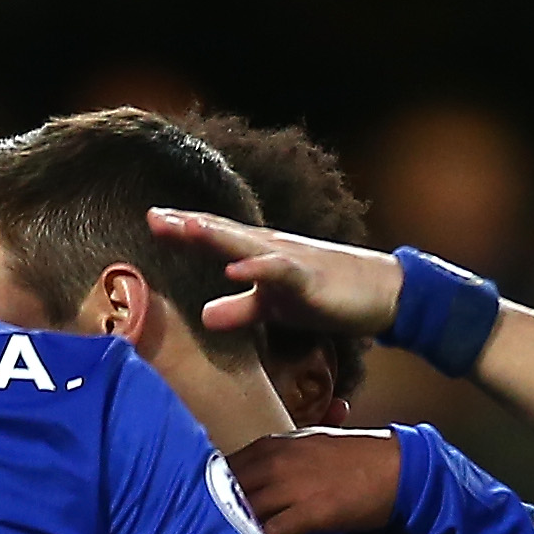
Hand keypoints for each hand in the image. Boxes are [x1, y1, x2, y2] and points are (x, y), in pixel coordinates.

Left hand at [147, 210, 403, 340]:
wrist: (382, 293)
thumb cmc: (326, 296)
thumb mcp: (275, 308)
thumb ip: (241, 309)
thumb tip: (204, 317)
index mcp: (259, 254)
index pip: (216, 238)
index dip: (183, 231)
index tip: (151, 221)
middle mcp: (271, 249)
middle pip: (224, 233)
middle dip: (189, 224)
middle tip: (154, 216)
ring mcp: (291, 260)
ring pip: (247, 245)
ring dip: (216, 235)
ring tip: (185, 227)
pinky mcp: (311, 279)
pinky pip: (281, 272)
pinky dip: (257, 269)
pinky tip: (235, 269)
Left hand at [226, 425, 402, 533]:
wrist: (398, 468)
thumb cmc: (356, 457)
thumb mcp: (311, 443)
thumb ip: (281, 455)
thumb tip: (256, 469)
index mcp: (274, 445)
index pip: (226, 467)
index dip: (210, 491)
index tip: (199, 509)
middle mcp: (276, 462)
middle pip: (227, 491)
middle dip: (212, 513)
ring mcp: (292, 487)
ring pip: (245, 512)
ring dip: (231, 532)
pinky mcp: (310, 512)